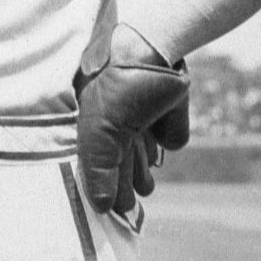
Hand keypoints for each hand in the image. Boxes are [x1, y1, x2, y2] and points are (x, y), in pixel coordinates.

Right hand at [75, 27, 189, 213]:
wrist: (150, 52)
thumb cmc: (113, 89)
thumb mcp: (99, 132)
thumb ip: (99, 169)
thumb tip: (102, 206)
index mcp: (90, 120)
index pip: (95, 160)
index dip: (100, 184)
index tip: (108, 209)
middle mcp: (116, 119)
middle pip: (120, 161)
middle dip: (122, 184)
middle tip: (127, 206)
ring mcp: (143, 115)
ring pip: (144, 153)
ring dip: (142, 170)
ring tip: (144, 188)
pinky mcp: (170, 111)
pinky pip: (170, 137)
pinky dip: (165, 140)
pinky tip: (156, 145)